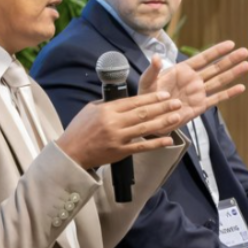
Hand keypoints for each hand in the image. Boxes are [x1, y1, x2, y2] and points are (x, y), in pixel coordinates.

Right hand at [54, 91, 182, 170]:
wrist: (71, 152)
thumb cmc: (79, 129)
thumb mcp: (90, 109)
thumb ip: (107, 104)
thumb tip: (125, 100)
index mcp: (107, 110)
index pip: (133, 101)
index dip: (151, 98)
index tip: (164, 95)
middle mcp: (114, 122)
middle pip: (142, 113)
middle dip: (162, 107)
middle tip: (177, 102)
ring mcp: (118, 138)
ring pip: (145, 128)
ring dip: (163, 122)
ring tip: (177, 116)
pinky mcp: (120, 152)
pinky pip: (141, 147)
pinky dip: (156, 144)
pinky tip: (169, 140)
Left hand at [141, 41, 247, 130]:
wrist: (150, 116)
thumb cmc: (147, 96)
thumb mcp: (147, 82)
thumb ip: (153, 70)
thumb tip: (156, 57)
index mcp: (182, 70)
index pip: (203, 58)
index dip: (216, 51)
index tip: (230, 43)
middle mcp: (193, 80)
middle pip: (215, 68)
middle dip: (230, 59)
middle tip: (245, 51)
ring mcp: (198, 93)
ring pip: (219, 81)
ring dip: (233, 73)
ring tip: (246, 65)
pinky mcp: (200, 106)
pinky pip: (216, 99)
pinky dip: (228, 94)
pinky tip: (240, 88)